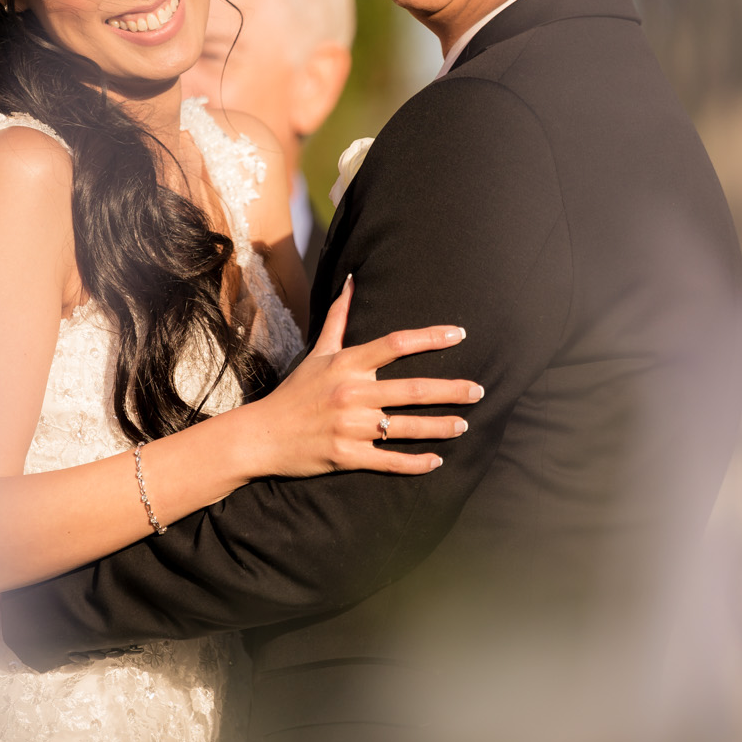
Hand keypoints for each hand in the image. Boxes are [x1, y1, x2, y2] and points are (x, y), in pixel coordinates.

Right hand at [227, 277, 479, 478]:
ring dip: (441, 426)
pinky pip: (390, 460)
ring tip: (463, 424)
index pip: (396, 343)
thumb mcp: (317, 353)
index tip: (460, 334)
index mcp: (347, 364)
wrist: (263, 435)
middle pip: (413, 389)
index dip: (431, 337)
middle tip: (479, 390)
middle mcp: (352, 393)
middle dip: (451, 390)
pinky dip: (416, 462)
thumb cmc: (295, 392)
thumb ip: (339, 318)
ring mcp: (351, 426)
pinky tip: (437, 460)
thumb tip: (351, 279)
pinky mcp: (348, 455)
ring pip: (407, 426)